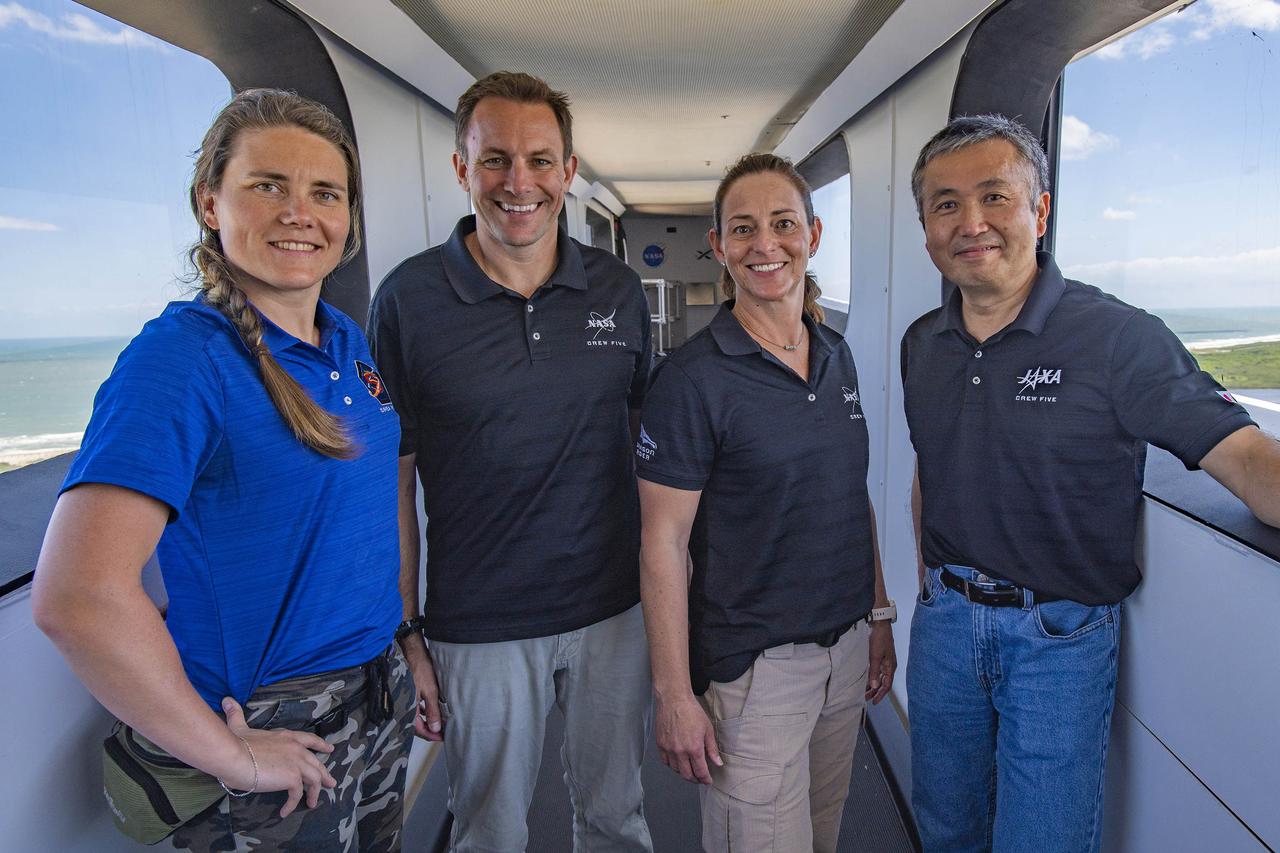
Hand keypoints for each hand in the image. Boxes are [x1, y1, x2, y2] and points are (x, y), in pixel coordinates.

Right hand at [220, 697, 336, 818]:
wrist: (234, 756)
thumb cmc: (235, 742)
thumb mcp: (238, 726)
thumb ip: (236, 714)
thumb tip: (227, 700)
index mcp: (286, 736)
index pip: (310, 739)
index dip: (320, 745)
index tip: (329, 750)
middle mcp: (296, 748)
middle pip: (316, 762)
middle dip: (324, 774)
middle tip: (330, 783)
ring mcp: (297, 762)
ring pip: (314, 779)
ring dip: (313, 793)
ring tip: (311, 803)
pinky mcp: (292, 777)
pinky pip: (297, 794)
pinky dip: (293, 804)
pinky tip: (285, 811)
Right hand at [401, 635, 443, 740]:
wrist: (414, 654)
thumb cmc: (420, 670)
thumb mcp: (430, 691)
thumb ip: (432, 711)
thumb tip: (436, 728)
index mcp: (408, 709)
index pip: (420, 730)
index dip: (432, 735)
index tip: (443, 737)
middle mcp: (405, 707)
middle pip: (417, 726)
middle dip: (430, 731)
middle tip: (443, 733)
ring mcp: (407, 701)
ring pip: (417, 718)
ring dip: (428, 721)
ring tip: (440, 723)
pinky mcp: (410, 695)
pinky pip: (416, 709)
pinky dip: (424, 712)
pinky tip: (432, 710)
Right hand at [655, 692, 721, 783]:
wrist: (674, 699)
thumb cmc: (692, 711)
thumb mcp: (707, 729)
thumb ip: (712, 749)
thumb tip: (718, 763)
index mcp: (694, 748)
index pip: (700, 772)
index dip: (705, 779)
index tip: (708, 781)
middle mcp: (680, 751)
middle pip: (687, 775)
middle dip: (695, 779)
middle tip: (700, 779)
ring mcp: (668, 748)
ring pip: (676, 770)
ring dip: (684, 773)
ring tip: (690, 771)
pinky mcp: (660, 744)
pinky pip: (665, 761)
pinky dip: (672, 765)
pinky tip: (677, 763)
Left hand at [865, 621, 895, 704]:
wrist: (879, 623)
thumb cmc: (879, 638)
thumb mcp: (875, 656)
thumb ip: (874, 672)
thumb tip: (874, 686)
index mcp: (890, 667)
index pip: (886, 686)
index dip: (880, 695)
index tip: (874, 702)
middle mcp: (889, 665)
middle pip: (883, 683)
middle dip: (875, 692)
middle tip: (866, 698)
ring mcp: (884, 660)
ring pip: (879, 677)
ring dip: (872, 684)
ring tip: (864, 691)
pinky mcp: (879, 655)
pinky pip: (876, 670)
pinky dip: (871, 676)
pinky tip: (865, 678)